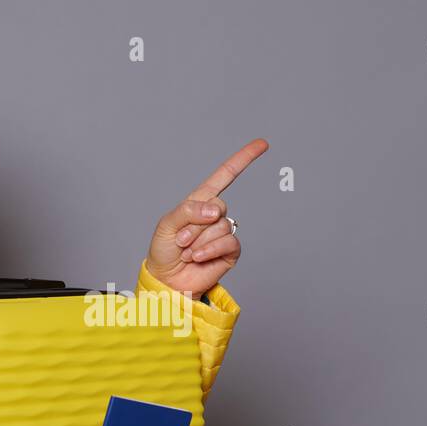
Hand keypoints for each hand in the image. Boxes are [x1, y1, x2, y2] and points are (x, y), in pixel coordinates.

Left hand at [144, 138, 267, 296]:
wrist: (167, 281)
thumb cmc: (164, 251)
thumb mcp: (167, 224)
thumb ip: (189, 210)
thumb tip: (216, 210)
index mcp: (200, 202)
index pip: (225, 176)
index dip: (243, 159)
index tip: (262, 144)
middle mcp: (215, 215)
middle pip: (217, 206)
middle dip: (194, 225)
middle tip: (181, 240)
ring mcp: (224, 233)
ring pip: (220, 226)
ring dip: (198, 241)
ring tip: (187, 251)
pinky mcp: (230, 252)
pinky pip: (228, 242)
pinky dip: (210, 249)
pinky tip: (198, 257)